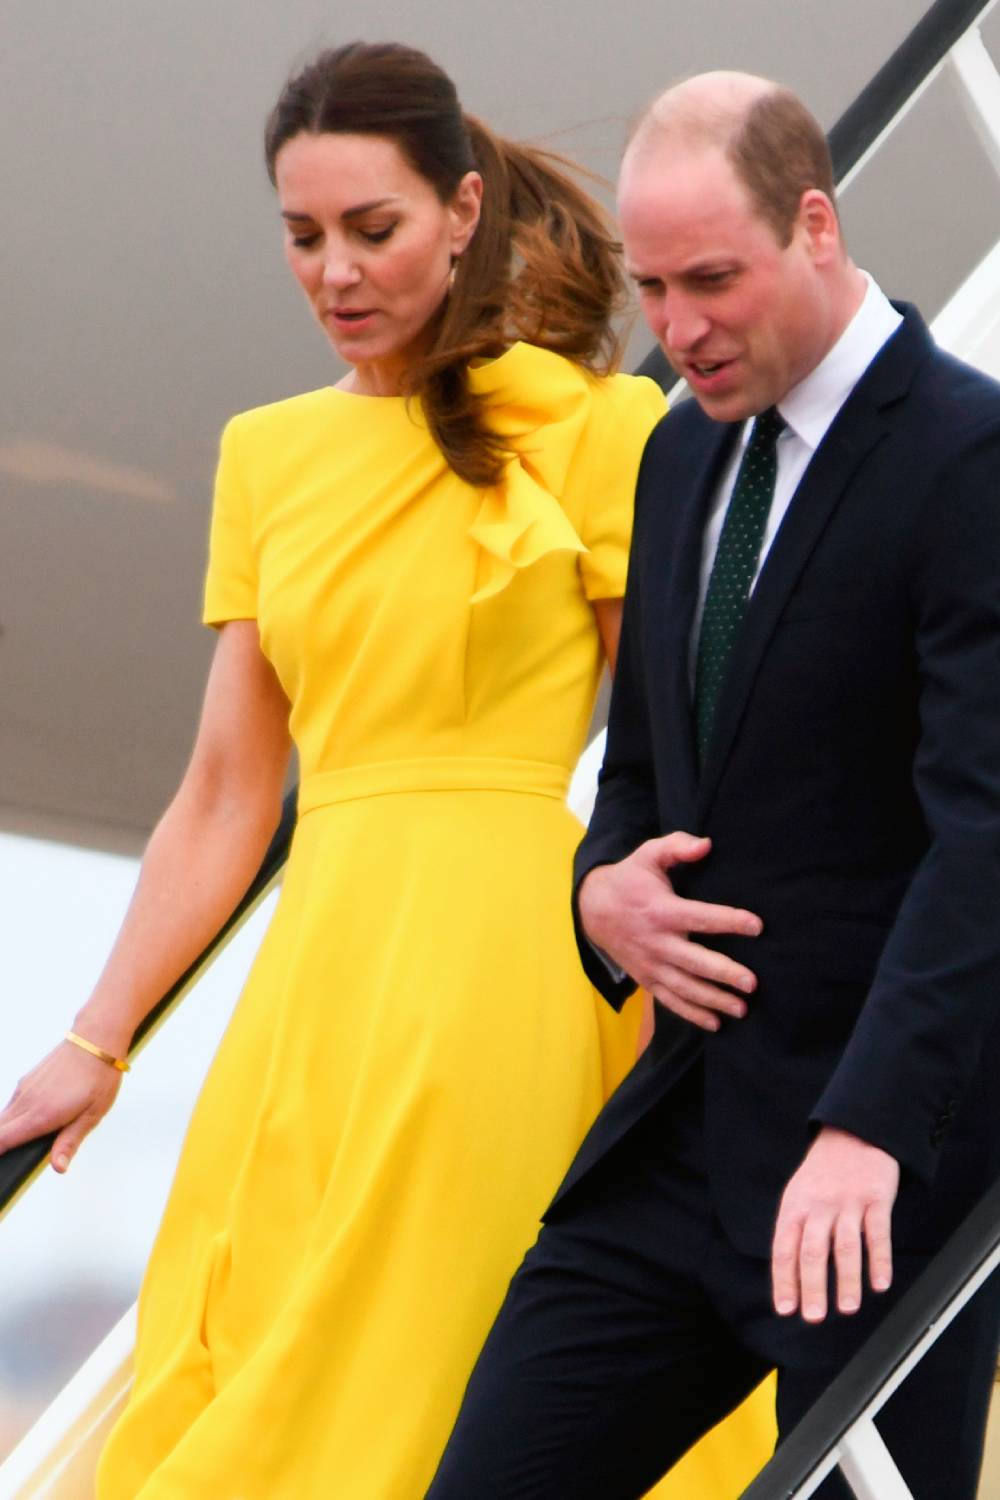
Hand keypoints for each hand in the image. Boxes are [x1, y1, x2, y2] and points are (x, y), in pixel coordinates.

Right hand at [0, 1039, 123, 1172]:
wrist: (96, 1038)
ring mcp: (24, 1089)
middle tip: (14, 1154)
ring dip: (9, 1131)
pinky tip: (37, 1116)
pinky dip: (16, 1116)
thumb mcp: (91, 1115)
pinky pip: (12, 1104)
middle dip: (1, 1144)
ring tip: (33, 1134)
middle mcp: (26, 1102)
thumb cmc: (99, 1076)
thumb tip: (58, 1168)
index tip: (3, 1163)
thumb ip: (69, 1143)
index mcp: (41, 1115)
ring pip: (3, 1117)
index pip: (1, 1140)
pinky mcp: (26, 1080)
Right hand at [578, 832, 762, 1030]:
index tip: (757, 926)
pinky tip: (716, 1023)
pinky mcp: (647, 979)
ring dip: (713, 1000)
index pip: (700, 918)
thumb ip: (676, 847)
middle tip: (752, 983)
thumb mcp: (648, 855)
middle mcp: (657, 942)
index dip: (729, 921)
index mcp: (662, 911)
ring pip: (685, 987)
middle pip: (695, 962)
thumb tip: (706, 845)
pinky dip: (692, 1014)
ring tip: (741, 1008)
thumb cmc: (629, 879)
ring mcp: (651, 964)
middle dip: (724, 974)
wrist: (593, 909)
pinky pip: (670, 1000)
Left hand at [772, 1126, 899, 1321]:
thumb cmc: (823, 1174)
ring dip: (847, 1280)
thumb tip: (791, 1279)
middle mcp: (818, 1205)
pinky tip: (880, 1283)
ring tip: (848, 1308)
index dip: (784, 1279)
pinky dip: (880, 1260)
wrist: (853, 1133)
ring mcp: (848, 1202)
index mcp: (795, 1206)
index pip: (784, 1248)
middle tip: (814, 1316)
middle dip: (812, 1286)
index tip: (786, 1307)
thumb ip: (795, 1232)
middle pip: (812, 1250)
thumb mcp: (798, 1195)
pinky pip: (878, 1233)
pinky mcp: (876, 1198)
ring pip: (846, 1246)